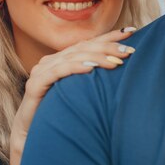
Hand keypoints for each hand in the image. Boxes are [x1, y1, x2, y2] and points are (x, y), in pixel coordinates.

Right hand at [11, 27, 136, 146]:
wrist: (33, 134)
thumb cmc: (60, 113)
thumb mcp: (81, 92)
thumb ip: (94, 80)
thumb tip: (122, 69)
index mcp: (63, 59)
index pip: (90, 43)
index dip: (110, 36)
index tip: (132, 31)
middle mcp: (52, 60)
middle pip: (84, 47)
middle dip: (109, 46)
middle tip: (129, 50)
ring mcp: (42, 71)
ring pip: (73, 57)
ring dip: (96, 58)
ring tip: (116, 62)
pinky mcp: (35, 84)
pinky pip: (57, 72)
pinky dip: (75, 67)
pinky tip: (90, 68)